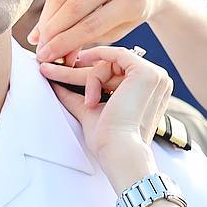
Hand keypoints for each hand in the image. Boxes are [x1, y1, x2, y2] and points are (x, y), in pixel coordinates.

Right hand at [29, 0, 169, 66]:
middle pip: (74, 6)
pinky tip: (46, 21)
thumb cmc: (135, 8)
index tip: (47, 56)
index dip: (65, 42)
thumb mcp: (122, 28)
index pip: (91, 25)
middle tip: (39, 49)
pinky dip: (53, 5)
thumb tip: (62, 55)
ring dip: (47, 18)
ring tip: (39, 37)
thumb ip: (92, 40)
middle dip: (52, 31)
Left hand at [41, 45, 168, 189]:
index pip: (115, 71)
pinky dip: (97, 74)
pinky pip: (114, 56)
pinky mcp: (146, 72)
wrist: (117, 150)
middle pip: (111, 64)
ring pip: (110, 61)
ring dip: (91, 80)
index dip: (91, 73)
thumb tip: (55, 84)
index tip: (64, 72)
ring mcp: (155, 75)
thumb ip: (74, 95)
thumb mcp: (89, 109)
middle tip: (50, 69)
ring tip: (89, 103)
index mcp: (147, 90)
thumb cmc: (108, 138)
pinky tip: (92, 96)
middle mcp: (156, 81)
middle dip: (81, 71)